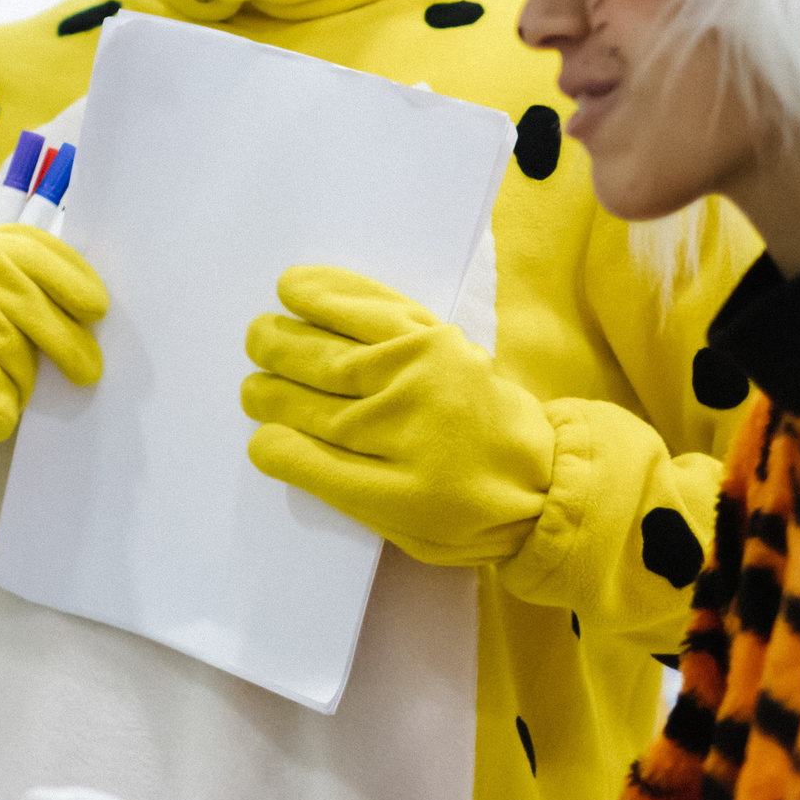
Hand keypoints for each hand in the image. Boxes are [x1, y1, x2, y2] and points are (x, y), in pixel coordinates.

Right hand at [0, 224, 104, 466]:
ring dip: (22, 382)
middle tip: (88, 368)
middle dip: (70, 345)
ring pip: (20, 361)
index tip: (96, 308)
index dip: (75, 282)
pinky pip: (1, 402)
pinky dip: (1, 415)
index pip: (35, 252)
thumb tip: (89, 292)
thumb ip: (7, 274)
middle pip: (36, 311)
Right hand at [243, 265, 552, 565]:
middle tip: (257, 370)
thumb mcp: (389, 514)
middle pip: (311, 363)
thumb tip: (262, 441)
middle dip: (272, 362)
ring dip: (292, 323)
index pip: (299, 411)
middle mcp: (396, 384)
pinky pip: (376, 301)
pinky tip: (302, 286)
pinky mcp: (435, 332)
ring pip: (336, 326)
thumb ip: (321, 475)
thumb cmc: (463, 511)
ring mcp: (419, 351)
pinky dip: (336, 289)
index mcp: (380, 434)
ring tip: (265, 330)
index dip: (267, 407)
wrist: (546, 485)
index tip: (253, 404)